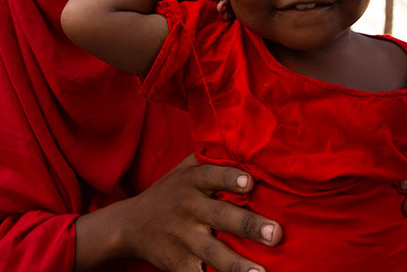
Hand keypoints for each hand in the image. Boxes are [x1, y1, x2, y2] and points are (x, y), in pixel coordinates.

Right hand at [118, 154, 280, 271]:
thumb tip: (247, 146)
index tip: (250, 183)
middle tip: (275, 233)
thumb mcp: (184, 170)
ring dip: (238, 265)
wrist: (131, 225)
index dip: (230, 178)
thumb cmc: (170, 192)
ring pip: (213, 253)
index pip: (212, 176)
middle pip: (220, 216)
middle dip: (248, 225)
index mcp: (191, 181)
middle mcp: (188, 208)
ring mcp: (183, 239)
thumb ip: (210, 159)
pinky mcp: (179, 265)